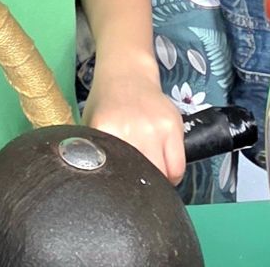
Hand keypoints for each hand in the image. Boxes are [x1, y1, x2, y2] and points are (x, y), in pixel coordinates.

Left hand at [83, 62, 185, 183]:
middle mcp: (132, 130)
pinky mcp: (174, 126)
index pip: (116, 174)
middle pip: (144, 177)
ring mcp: (156, 128)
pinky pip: (179, 165)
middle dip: (142, 188)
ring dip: (160, 183)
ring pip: (165, 175)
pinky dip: (172, 175)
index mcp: (106, 130)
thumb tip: (92, 183)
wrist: (127, 74)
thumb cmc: (105, 104)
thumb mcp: (90, 125)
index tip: (119, 195)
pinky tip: (163, 169)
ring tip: (151, 178)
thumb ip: (94, 152)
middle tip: (136, 189)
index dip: (119, 190)